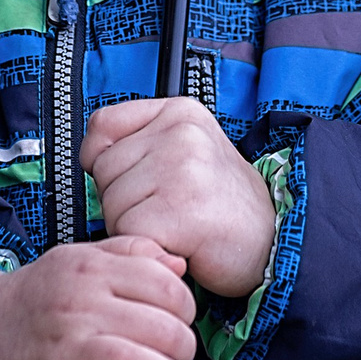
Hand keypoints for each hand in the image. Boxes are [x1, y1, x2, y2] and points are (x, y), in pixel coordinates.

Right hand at [0, 237, 198, 359]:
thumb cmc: (38, 296)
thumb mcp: (81, 257)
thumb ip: (132, 254)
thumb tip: (178, 265)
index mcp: (92, 267)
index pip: (166, 287)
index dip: (186, 309)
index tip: (181, 322)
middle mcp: (79, 303)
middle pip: (162, 329)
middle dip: (183, 350)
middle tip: (180, 359)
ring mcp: (63, 346)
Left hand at [82, 98, 275, 298]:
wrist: (273, 243)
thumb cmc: (222, 204)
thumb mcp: (186, 152)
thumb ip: (139, 143)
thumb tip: (87, 155)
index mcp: (181, 112)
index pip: (102, 125)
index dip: (104, 160)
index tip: (135, 179)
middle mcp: (181, 134)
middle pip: (103, 171)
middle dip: (123, 200)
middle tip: (166, 209)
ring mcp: (183, 169)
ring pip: (112, 205)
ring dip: (135, 227)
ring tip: (175, 225)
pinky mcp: (180, 210)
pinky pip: (129, 232)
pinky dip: (147, 246)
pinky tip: (178, 242)